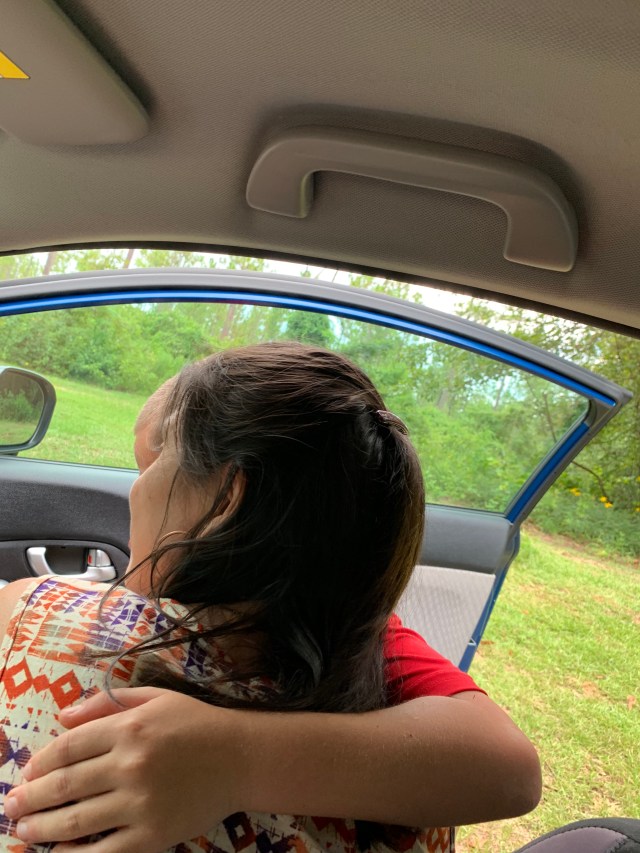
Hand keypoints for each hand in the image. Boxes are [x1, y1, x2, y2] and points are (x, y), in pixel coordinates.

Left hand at [5, 688, 247, 852]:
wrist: (241, 758)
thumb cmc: (197, 723)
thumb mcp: (155, 698)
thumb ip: (107, 701)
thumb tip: (63, 716)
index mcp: (129, 727)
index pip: (69, 747)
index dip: (41, 762)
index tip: (26, 772)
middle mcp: (130, 764)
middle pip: (65, 784)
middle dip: (31, 797)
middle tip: (11, 806)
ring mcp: (140, 803)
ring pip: (76, 820)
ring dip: (42, 827)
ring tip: (24, 829)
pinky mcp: (152, 836)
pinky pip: (102, 852)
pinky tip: (57, 852)